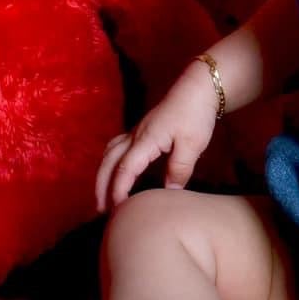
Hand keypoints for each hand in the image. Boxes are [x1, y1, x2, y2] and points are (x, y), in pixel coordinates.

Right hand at [94, 59, 220, 212]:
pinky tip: (114, 172)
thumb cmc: (196, 114)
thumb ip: (179, 169)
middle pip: (108, 163)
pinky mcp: (141, 130)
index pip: (125, 169)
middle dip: (101, 186)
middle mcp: (135, 136)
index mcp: (145, 140)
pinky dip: (110, 163)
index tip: (118, 210)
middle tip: (100, 210)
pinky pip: (116, 148)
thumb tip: (169, 192)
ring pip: (109, 154)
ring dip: (102, 175)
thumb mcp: (192, 144)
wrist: (198, 88)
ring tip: (103, 196)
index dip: (118, 190)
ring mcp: (136, 132)